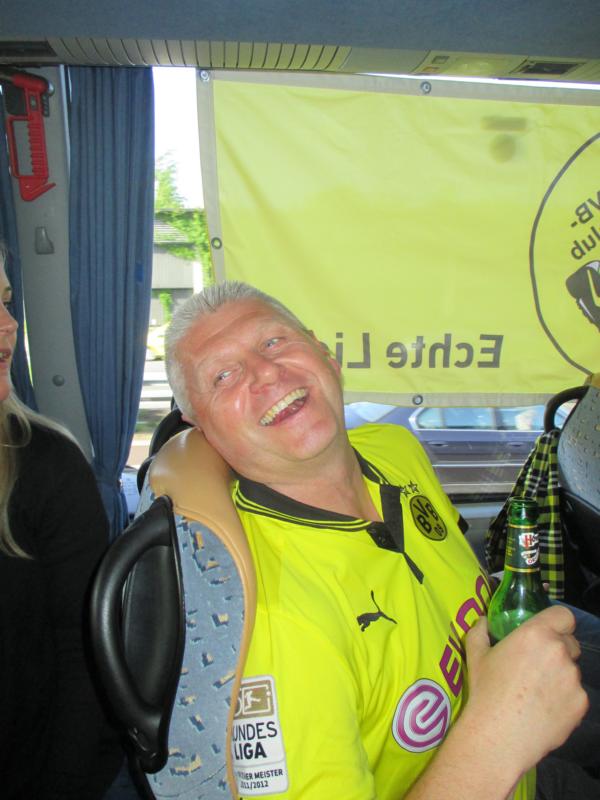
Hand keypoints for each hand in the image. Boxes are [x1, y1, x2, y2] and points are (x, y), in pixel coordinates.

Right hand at [462, 606, 587, 774]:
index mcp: (535, 634)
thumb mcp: (475, 655)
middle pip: (570, 643)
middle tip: (538, 666)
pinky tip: (544, 710)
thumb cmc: (485, 691)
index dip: (558, 622)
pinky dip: (564, 700)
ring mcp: (573, 679)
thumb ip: (480, 631)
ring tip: (538, 694)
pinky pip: (575, 695)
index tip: (547, 632)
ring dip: (560, 676)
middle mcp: (559, 652)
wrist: (498, 736)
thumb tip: (484, 621)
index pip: (564, 615)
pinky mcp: (581, 704)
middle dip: (558, 650)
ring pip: (572, 671)